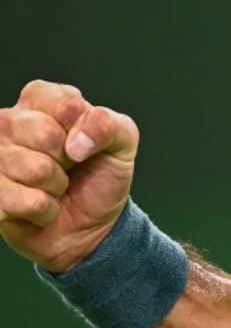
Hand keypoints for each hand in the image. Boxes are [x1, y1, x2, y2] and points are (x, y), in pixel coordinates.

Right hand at [0, 80, 138, 273]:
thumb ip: (110, 126)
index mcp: (41, 102)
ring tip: (55, 186)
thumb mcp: (122, 144)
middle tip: (69, 166)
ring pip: (35, 169)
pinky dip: (46, 209)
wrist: (90, 226)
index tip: (86, 141)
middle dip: (68, 158)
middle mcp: (10, 124)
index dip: (82, 127)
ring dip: (57, 185)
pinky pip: (27, 201)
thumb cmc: (100, 176)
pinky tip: (42, 206)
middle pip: (42, 133)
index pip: (62, 101)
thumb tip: (76, 142)